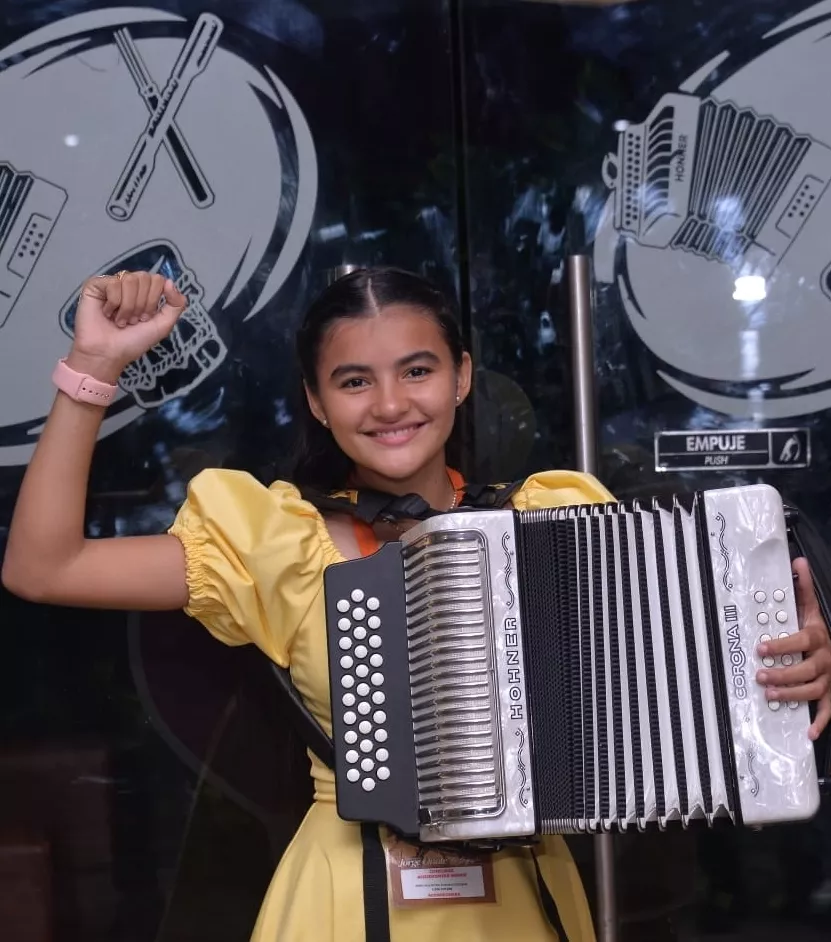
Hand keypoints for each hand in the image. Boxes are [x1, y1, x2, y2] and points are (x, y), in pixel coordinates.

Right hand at [69, 270, 187, 380]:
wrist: (108, 353)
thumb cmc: (134, 341)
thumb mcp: (163, 325)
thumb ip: (176, 305)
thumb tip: (170, 281)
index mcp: (146, 292)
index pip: (158, 280)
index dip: (153, 300)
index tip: (145, 318)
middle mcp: (130, 285)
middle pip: (145, 278)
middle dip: (141, 304)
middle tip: (132, 320)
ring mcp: (112, 283)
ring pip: (130, 280)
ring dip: (128, 306)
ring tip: (121, 320)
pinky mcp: (96, 284)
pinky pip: (113, 283)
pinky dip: (114, 303)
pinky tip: (107, 314)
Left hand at [756, 557, 830, 739]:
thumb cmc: (818, 631)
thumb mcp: (811, 608)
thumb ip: (802, 587)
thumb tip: (797, 560)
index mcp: (818, 637)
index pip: (801, 641)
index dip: (781, 645)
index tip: (762, 648)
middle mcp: (826, 659)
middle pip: (806, 669)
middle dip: (782, 674)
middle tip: (760, 676)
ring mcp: (830, 678)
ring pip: (814, 689)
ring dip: (792, 695)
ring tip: (770, 696)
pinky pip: (829, 710)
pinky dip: (821, 722)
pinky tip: (809, 732)